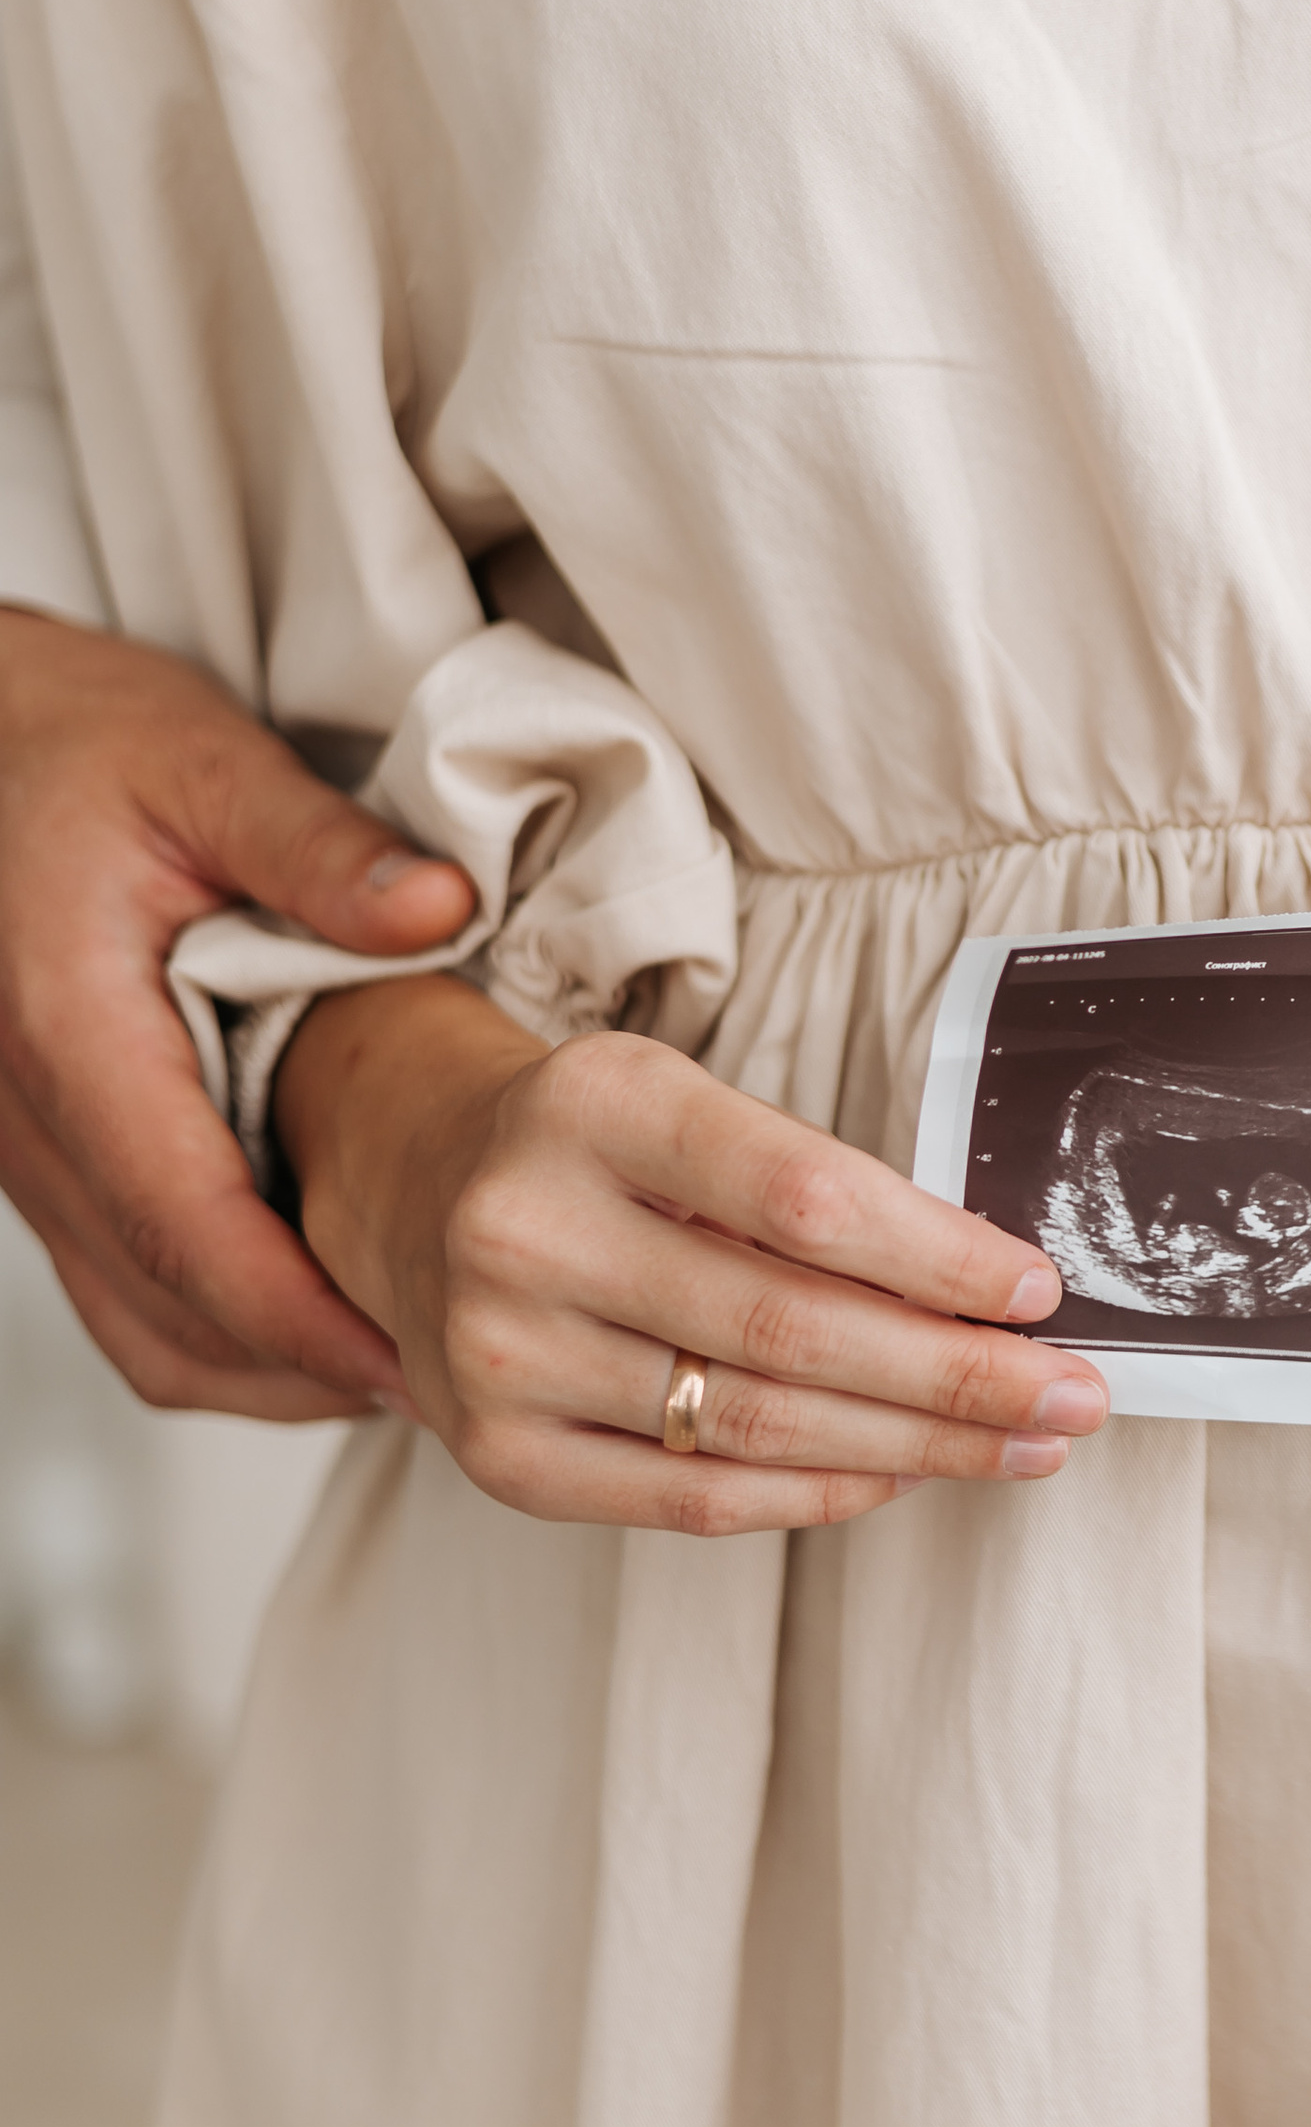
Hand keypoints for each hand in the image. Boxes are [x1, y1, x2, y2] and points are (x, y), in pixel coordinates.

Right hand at [0, 610, 477, 1416]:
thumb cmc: (74, 738)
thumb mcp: (202, 760)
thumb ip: (317, 846)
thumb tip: (437, 909)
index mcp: (67, 1032)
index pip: (182, 1224)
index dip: (295, 1314)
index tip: (405, 1363)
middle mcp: (26, 1117)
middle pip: (162, 1304)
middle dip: (302, 1368)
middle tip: (452, 1388)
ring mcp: (24, 1149)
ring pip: (133, 1319)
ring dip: (260, 1369)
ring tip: (401, 1373)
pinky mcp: (44, 1154)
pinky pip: (119, 1281)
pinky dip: (214, 1327)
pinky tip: (317, 1318)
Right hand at [274, 979, 1111, 1533]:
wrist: (416, 1189)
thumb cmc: (601, 1149)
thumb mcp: (686, 1107)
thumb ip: (810, 1187)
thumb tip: (996, 1296)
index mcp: (594, 1104)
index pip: (801, 1195)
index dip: (937, 1256)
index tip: (1040, 1291)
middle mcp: (528, 1228)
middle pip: (790, 1328)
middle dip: (958, 1374)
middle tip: (1075, 1396)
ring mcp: (499, 1352)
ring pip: (753, 1424)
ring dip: (916, 1447)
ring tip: (1022, 1445)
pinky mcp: (497, 1455)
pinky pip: (692, 1500)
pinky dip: (819, 1494)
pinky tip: (906, 1478)